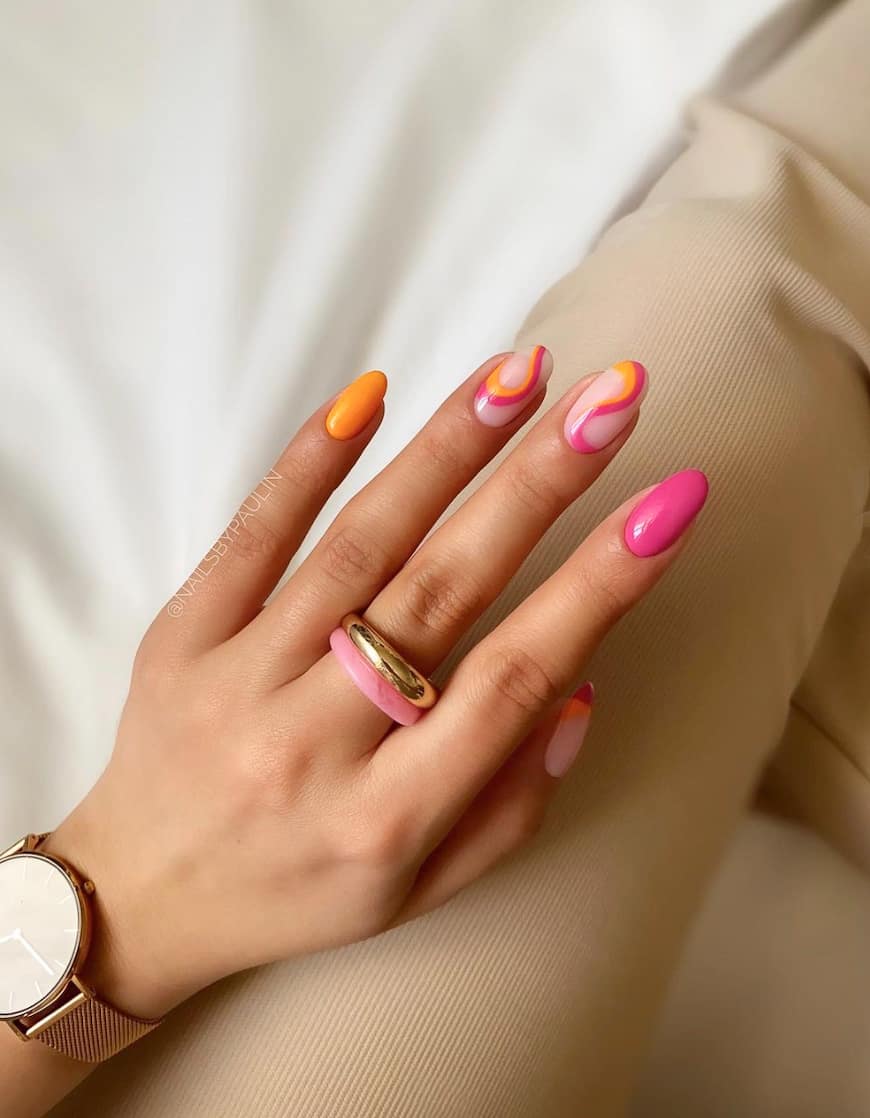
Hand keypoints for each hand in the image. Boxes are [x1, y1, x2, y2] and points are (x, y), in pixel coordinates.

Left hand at [45, 350, 706, 1019]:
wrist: (139, 899)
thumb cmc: (298, 892)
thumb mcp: (421, 890)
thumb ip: (511, 801)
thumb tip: (578, 685)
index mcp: (387, 819)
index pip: (514, 680)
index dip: (600, 584)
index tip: (668, 501)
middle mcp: (313, 746)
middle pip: (444, 591)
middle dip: (539, 485)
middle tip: (610, 395)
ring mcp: (237, 683)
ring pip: (358, 547)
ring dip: (446, 451)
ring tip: (517, 376)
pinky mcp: (179, 637)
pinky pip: (251, 535)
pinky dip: (310, 462)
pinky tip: (370, 396)